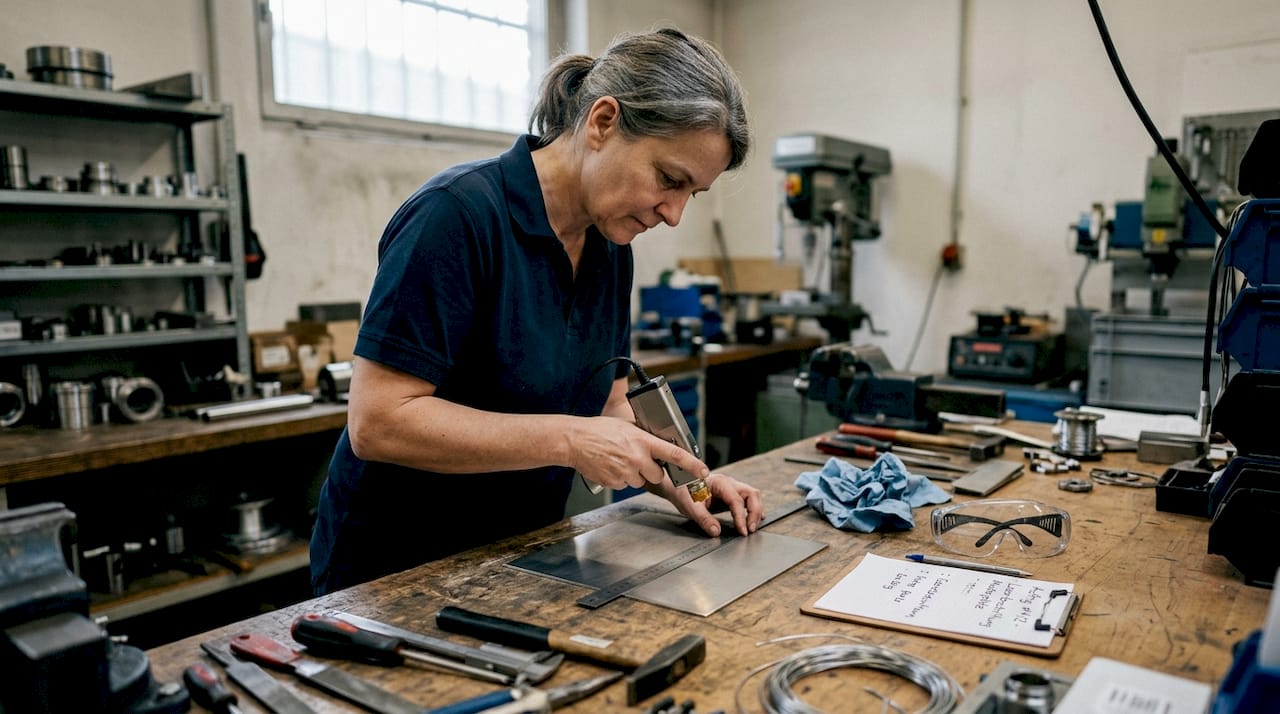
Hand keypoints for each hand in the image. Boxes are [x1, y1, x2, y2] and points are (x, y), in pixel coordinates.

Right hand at [570, 417, 709, 491]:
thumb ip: (644, 436)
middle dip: (652, 470)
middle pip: (658, 474)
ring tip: (619, 460)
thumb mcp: (627, 426)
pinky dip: (621, 478)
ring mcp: (625, 472)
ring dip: (635, 474)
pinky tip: (611, 466)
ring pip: (640, 481)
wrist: (575, 441)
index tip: (703, 471)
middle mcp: (637, 458)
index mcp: (643, 441)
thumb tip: (657, 443)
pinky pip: (625, 484)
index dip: (691, 464)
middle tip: (639, 460)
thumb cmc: (599, 430)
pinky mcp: (615, 482)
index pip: (674, 453)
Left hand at [666, 473, 763, 537]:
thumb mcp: (690, 506)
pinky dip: (753, 509)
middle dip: (754, 512)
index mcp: (720, 483)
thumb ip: (703, 519)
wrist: (677, 486)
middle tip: (750, 530)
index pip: (737, 500)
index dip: (741, 517)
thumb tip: (716, 532)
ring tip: (752, 527)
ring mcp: (732, 487)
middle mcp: (729, 483)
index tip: (742, 531)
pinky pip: (748, 500)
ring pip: (753, 496)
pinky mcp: (732, 494)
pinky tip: (753, 520)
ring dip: (755, 511)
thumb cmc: (683, 492)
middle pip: (752, 494)